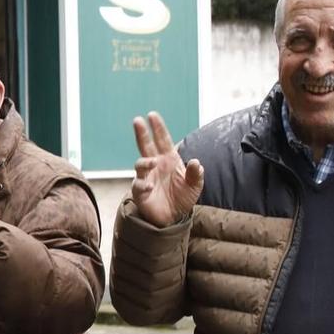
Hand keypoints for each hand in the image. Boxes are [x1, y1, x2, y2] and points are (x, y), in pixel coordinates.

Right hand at [130, 112, 203, 227]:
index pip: (162, 140)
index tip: (152, 115)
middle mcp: (155, 165)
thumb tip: (195, 162)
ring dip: (145, 162)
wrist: (173, 217)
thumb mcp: (194, 185)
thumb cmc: (182, 197)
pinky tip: (150, 187)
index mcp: (169, 159)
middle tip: (137, 120)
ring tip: (152, 163)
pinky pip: (138, 185)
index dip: (158, 128)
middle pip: (146, 146)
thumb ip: (195, 174)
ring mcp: (146, 177)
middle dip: (142, 133)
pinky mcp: (140, 192)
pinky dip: (143, 184)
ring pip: (140, 164)